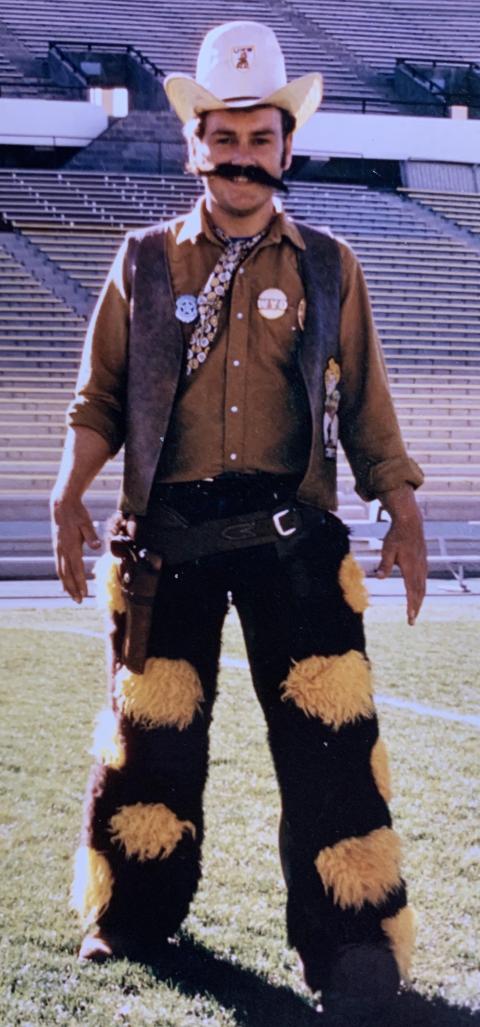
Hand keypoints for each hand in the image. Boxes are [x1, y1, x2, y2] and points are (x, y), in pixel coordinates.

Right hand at [51, 494, 100, 602]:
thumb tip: (96, 547)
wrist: (62, 505)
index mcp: (71, 546)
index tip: (85, 593)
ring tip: (72, 597)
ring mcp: (58, 550)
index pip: (76, 568)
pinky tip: (64, 584)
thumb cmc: (77, 513)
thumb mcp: (86, 522)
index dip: (80, 582)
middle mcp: (62, 550)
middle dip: (73, 589)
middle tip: (79, 601)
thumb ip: (91, 535)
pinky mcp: (57, 548)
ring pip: (61, 572)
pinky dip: (62, 577)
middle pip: (67, 574)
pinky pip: (59, 566)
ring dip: (66, 586)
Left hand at [375, 488, 426, 624]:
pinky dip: (420, 591)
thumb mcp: (387, 549)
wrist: (410, 522)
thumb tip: (379, 577)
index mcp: (411, 568)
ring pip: (422, 587)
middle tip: (411, 621)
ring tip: (415, 611)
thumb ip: (384, 564)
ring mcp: (423, 565)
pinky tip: (418, 594)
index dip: (411, 606)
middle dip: (416, 608)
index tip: (410, 617)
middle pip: (419, 593)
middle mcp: (419, 568)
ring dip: (419, 601)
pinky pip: (423, 580)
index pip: (412, 591)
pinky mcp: (423, 562)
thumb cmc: (396, 536)